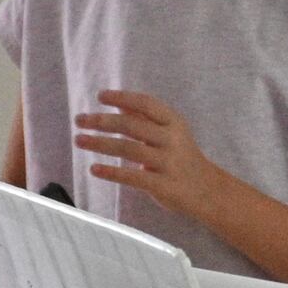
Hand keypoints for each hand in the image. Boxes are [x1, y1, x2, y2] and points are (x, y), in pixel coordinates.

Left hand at [75, 91, 241, 224]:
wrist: (208, 191)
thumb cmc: (182, 158)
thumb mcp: (170, 134)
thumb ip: (146, 121)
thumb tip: (117, 105)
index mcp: (174, 123)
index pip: (146, 104)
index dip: (122, 98)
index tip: (100, 96)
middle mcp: (172, 139)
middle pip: (132, 126)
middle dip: (102, 121)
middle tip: (79, 119)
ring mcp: (168, 163)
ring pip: (128, 149)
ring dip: (100, 143)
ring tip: (79, 140)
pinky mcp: (163, 185)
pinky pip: (133, 177)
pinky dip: (111, 172)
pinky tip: (94, 169)